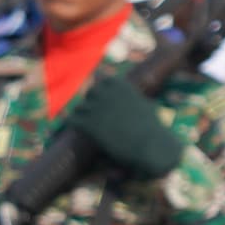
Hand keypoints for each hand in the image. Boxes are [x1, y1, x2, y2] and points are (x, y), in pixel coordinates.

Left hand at [53, 73, 183, 180]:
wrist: (152, 145)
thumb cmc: (152, 129)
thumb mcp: (145, 106)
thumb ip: (134, 99)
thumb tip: (140, 100)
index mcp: (120, 84)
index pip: (101, 78)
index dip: (101, 92)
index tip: (104, 102)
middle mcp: (106, 92)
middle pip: (89, 93)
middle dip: (92, 104)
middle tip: (96, 117)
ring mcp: (97, 107)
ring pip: (79, 107)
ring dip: (83, 116)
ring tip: (89, 127)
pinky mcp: (90, 124)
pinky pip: (72, 120)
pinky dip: (74, 125)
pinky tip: (81, 133)